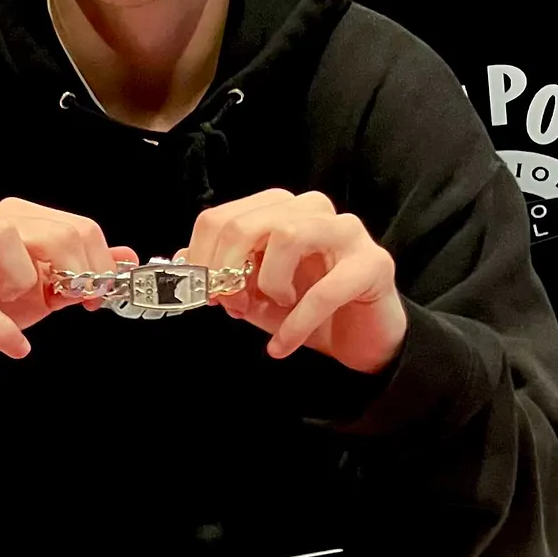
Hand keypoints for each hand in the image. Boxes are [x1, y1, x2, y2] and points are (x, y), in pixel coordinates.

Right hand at [0, 198, 138, 382]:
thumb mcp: (41, 291)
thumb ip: (79, 273)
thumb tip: (125, 258)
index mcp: (14, 221)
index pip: (73, 226)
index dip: (97, 263)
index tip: (98, 294)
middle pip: (46, 230)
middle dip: (75, 271)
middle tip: (76, 301)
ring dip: (26, 276)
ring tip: (27, 300)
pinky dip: (0, 327)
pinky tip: (17, 346)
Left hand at [183, 188, 406, 374]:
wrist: (364, 337)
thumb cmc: (308, 309)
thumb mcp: (255, 295)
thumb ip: (224, 277)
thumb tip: (184, 263)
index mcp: (279, 210)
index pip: (223, 217)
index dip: (204, 258)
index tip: (204, 293)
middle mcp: (312, 210)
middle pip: (248, 223)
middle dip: (227, 270)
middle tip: (230, 304)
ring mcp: (346, 231)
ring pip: (288, 235)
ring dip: (269, 281)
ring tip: (274, 306)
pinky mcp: (373, 263)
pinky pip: (325, 290)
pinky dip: (295, 324)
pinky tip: (281, 347)